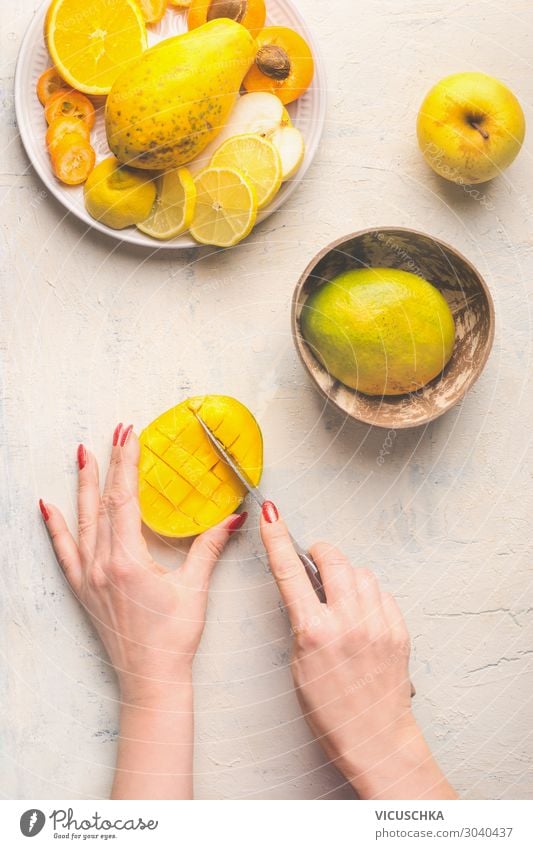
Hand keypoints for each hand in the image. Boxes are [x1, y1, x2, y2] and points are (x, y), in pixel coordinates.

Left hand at [39, 423, 246, 798]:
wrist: (150, 679)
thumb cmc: (174, 638)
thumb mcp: (194, 588)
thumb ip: (210, 547)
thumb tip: (235, 516)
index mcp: (128, 560)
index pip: (125, 498)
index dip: (127, 464)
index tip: (130, 435)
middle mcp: (102, 564)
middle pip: (102, 502)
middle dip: (109, 464)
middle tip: (114, 433)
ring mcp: (89, 577)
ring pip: (82, 521)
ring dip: (82, 486)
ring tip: (82, 455)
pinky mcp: (83, 589)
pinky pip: (64, 551)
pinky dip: (55, 527)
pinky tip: (47, 506)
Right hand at [260, 501, 456, 799]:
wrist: (375, 737)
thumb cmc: (330, 709)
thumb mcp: (300, 664)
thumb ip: (302, 620)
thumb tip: (305, 585)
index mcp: (314, 632)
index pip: (289, 572)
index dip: (276, 538)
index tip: (270, 514)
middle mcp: (348, 622)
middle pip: (334, 560)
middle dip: (322, 552)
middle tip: (317, 557)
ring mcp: (378, 624)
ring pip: (361, 572)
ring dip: (347, 573)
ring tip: (340, 593)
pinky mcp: (398, 630)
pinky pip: (382, 592)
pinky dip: (369, 592)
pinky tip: (362, 611)